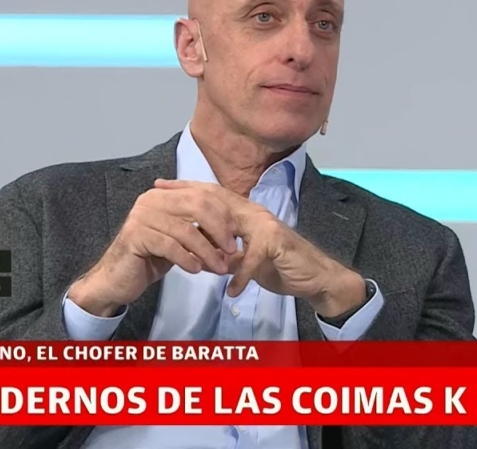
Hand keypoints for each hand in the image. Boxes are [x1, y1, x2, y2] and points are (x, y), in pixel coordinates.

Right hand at [68, 183, 238, 315]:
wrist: (116, 279)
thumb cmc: (149, 259)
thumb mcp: (179, 242)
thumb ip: (200, 232)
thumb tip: (231, 236)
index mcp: (163, 195)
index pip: (200, 195)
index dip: (222, 214)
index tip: (236, 235)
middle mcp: (151, 200)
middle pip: (196, 206)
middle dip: (218, 229)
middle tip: (232, 250)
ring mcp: (141, 216)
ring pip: (185, 230)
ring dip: (207, 251)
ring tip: (219, 267)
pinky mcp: (134, 236)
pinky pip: (169, 245)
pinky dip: (187, 258)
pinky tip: (196, 270)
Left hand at [153, 179, 366, 317]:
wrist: (316, 277)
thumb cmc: (281, 265)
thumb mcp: (246, 258)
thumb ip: (225, 251)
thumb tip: (200, 250)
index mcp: (246, 214)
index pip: (212, 195)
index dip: (187, 188)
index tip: (161, 186)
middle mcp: (254, 214)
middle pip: (216, 200)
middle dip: (186, 197)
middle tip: (161, 195)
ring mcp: (266, 226)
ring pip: (229, 225)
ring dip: (208, 241)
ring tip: (189, 252)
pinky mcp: (276, 244)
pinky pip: (252, 259)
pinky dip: (241, 276)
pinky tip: (230, 290)